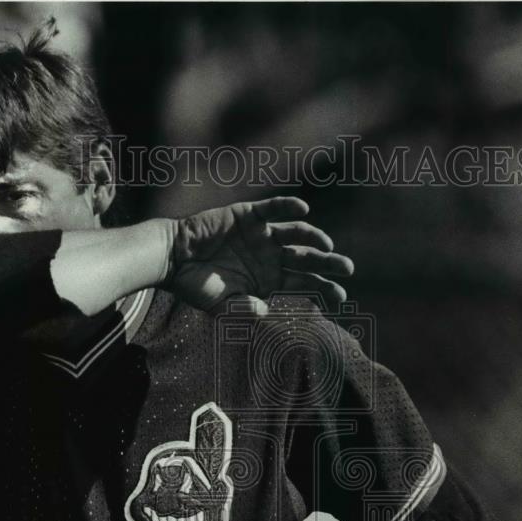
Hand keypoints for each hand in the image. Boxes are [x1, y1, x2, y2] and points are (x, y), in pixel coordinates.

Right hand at [168, 197, 353, 313]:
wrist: (173, 260)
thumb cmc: (197, 286)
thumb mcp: (222, 305)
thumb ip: (243, 309)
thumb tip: (264, 312)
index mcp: (269, 280)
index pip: (303, 285)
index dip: (323, 289)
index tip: (340, 297)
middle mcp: (270, 257)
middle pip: (306, 259)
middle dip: (328, 263)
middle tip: (348, 268)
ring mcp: (261, 235)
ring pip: (295, 234)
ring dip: (313, 237)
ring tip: (327, 245)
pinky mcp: (248, 215)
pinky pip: (272, 209)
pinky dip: (288, 207)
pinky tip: (304, 211)